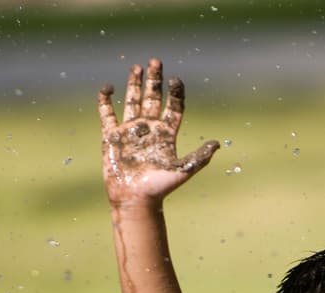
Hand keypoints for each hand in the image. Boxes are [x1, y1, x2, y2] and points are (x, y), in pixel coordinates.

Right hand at [98, 58, 219, 204]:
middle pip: (153, 98)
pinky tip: (108, 87)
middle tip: (156, 61)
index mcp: (166, 135)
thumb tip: (217, 143)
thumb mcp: (183, 171)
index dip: (176, 93)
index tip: (176, 80)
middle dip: (155, 80)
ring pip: (133, 101)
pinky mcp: (112, 136)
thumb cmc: (160, 188)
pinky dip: (106, 100)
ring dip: (134, 84)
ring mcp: (130, 131)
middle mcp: (149, 129)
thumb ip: (199, 157)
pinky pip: (107, 114)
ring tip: (136, 67)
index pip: (174, 108)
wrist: (135, 199)